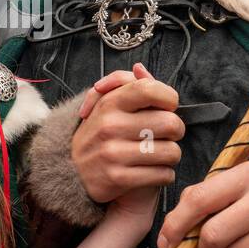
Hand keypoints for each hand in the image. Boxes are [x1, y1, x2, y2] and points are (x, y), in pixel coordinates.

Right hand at [71, 62, 183, 203]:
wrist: (72, 173)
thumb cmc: (100, 135)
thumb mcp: (106, 105)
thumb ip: (127, 85)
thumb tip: (140, 69)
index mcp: (109, 103)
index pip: (149, 89)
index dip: (169, 98)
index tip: (167, 107)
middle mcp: (110, 126)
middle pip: (171, 124)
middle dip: (176, 131)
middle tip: (166, 135)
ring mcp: (113, 153)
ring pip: (171, 152)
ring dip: (171, 155)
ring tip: (158, 155)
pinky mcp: (119, 178)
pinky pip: (163, 174)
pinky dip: (164, 174)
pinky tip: (153, 171)